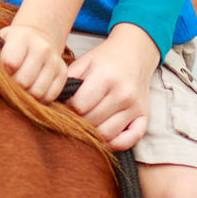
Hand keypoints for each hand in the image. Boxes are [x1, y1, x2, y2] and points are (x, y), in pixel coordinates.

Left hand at [0, 21, 67, 101]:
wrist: (39, 37)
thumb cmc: (13, 44)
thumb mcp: (0, 42)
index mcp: (22, 37)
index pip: (10, 63)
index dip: (1, 72)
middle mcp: (42, 47)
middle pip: (23, 81)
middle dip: (13, 87)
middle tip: (9, 83)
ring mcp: (54, 61)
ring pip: (37, 92)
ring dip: (26, 96)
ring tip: (20, 88)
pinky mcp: (63, 73)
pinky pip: (50, 96)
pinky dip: (39, 99)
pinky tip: (32, 89)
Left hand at [64, 23, 158, 146]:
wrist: (135, 53)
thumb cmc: (106, 59)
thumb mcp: (85, 61)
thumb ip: (68, 80)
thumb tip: (52, 102)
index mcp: (107, 77)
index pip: (79, 106)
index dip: (69, 107)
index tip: (68, 103)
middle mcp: (123, 94)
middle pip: (92, 122)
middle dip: (80, 120)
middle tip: (76, 114)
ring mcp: (135, 107)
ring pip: (107, 134)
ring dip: (94, 132)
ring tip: (89, 121)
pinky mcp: (144, 117)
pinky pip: (129, 141)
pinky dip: (115, 144)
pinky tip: (105, 136)